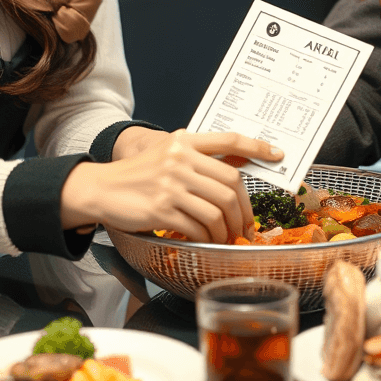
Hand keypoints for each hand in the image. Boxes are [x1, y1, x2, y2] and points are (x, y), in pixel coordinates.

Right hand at [60, 130, 283, 242]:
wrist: (102, 188)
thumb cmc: (139, 175)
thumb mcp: (169, 155)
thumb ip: (199, 159)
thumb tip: (239, 168)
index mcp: (184, 141)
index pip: (229, 140)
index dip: (257, 148)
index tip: (278, 155)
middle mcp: (180, 158)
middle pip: (231, 184)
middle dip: (244, 210)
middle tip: (245, 226)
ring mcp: (172, 183)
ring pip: (219, 210)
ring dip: (228, 230)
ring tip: (225, 237)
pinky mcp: (163, 208)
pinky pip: (200, 227)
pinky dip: (208, 238)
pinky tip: (205, 240)